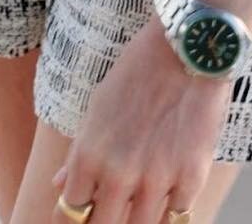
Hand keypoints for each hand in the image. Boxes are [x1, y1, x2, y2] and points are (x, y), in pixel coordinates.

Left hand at [49, 16, 230, 222]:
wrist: (186, 46)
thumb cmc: (138, 71)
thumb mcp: (98, 106)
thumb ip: (78, 152)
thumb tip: (60, 186)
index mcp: (89, 156)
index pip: (70, 214)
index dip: (72, 221)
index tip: (80, 219)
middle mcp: (119, 174)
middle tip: (110, 214)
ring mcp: (156, 179)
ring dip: (136, 220)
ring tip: (137, 207)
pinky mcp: (191, 177)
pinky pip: (177, 216)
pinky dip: (171, 210)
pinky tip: (169, 198)